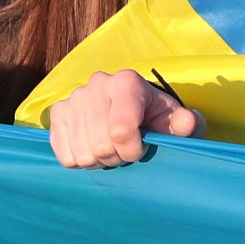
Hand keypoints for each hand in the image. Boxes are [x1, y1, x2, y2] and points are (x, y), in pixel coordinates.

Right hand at [48, 69, 200, 167]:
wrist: (131, 111)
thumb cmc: (155, 118)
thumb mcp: (174, 121)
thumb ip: (184, 124)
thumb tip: (187, 122)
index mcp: (127, 82)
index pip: (121, 130)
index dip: (133, 150)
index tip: (142, 148)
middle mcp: (97, 83)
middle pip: (100, 145)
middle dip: (117, 157)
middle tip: (124, 150)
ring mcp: (73, 98)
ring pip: (82, 154)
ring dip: (99, 161)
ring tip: (109, 148)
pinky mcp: (57, 112)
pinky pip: (64, 154)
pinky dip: (80, 160)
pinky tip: (91, 147)